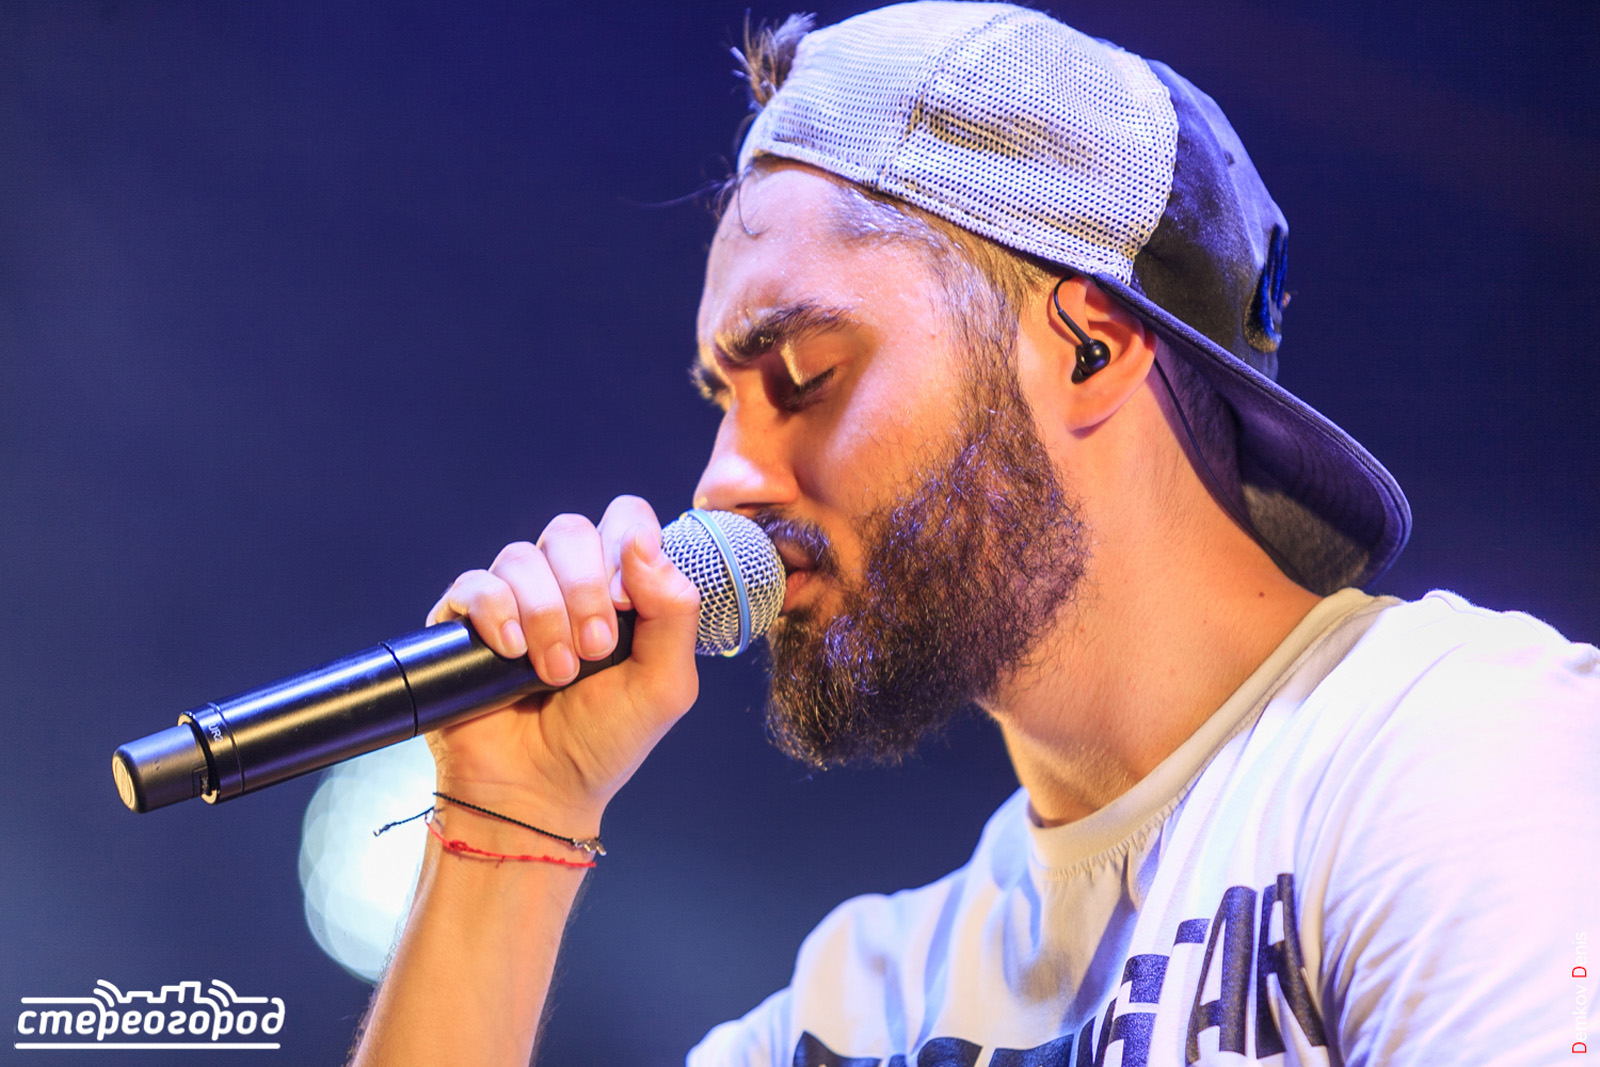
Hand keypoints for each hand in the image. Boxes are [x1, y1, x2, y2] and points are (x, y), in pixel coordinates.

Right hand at [422, 495, 700, 832]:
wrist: (539, 792)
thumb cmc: (604, 740)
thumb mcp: (664, 683)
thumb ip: (673, 611)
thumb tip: (645, 543)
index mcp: (619, 587)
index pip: (625, 519)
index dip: (628, 545)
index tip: (628, 604)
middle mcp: (565, 583)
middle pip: (571, 529)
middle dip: (585, 590)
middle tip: (595, 651)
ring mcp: (513, 599)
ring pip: (522, 557)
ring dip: (546, 617)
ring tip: (554, 674)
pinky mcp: (465, 621)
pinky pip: (476, 584)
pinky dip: (498, 614)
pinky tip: (511, 654)